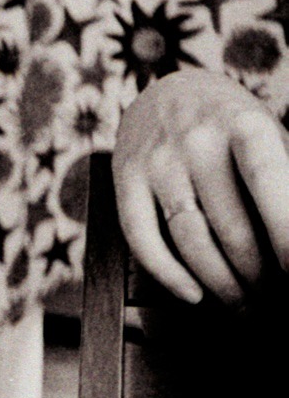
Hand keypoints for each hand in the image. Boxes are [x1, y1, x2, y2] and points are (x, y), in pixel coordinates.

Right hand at [112, 71, 288, 303]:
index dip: (286, 235)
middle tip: (274, 297)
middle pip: (233, 227)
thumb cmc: (235, 127)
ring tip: (244, 304)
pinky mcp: (125, 179)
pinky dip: (169, 275)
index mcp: (245, 125)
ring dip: (221, 284)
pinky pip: (142, 238)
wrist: (168, 93)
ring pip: (191, 240)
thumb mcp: (271, 135)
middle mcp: (197, 141)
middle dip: (260, 276)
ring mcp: (156, 161)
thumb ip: (285, 179)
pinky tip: (194, 295)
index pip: (270, 185)